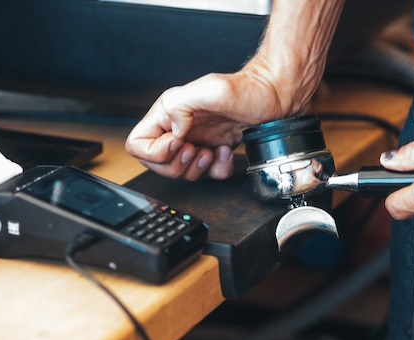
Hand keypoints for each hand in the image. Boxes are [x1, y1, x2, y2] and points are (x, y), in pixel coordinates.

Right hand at [125, 68, 286, 180]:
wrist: (276, 97)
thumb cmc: (249, 90)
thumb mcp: (211, 90)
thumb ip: (180, 106)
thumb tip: (172, 130)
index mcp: (169, 112)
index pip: (138, 144)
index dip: (154, 153)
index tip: (179, 144)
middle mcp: (180, 127)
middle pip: (157, 164)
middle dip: (178, 164)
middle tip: (196, 150)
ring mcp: (197, 140)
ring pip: (181, 172)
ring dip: (198, 169)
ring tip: (212, 151)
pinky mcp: (214, 151)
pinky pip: (208, 174)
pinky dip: (218, 170)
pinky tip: (226, 152)